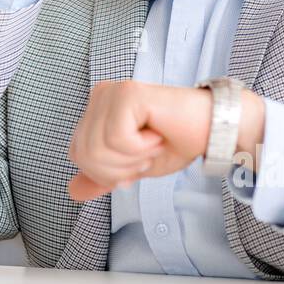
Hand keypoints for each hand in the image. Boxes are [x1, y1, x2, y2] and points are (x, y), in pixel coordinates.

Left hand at [66, 81, 213, 201]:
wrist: (211, 131)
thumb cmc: (175, 143)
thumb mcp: (132, 167)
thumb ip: (102, 177)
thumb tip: (72, 191)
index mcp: (96, 110)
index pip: (76, 154)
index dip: (106, 172)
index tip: (137, 161)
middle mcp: (99, 95)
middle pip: (84, 154)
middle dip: (119, 168)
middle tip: (147, 153)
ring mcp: (112, 92)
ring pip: (98, 148)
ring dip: (132, 159)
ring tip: (153, 144)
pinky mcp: (127, 94)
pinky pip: (117, 139)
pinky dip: (140, 148)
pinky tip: (156, 134)